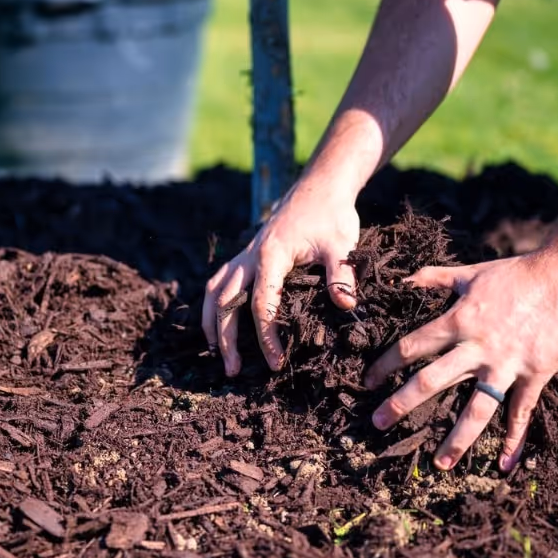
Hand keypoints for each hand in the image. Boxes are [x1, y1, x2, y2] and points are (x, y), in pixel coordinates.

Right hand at [202, 177, 359, 376]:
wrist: (320, 187)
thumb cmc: (331, 216)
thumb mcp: (341, 244)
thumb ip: (342, 275)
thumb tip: (345, 306)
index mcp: (271, 256)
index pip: (261, 304)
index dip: (266, 336)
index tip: (275, 362)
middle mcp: (250, 256)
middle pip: (226, 302)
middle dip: (226, 338)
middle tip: (233, 371)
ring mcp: (245, 255)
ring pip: (214, 291)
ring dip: (211, 323)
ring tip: (216, 353)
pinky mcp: (246, 255)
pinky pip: (219, 281)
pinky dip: (213, 304)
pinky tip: (217, 323)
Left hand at [365, 248, 557, 472]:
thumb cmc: (517, 273)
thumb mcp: (471, 273)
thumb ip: (434, 278)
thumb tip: (404, 280)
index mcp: (458, 321)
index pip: (411, 347)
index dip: (385, 364)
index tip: (368, 381)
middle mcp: (477, 347)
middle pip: (431, 381)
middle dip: (401, 404)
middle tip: (378, 423)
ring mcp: (507, 365)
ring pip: (476, 409)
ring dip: (457, 438)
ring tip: (440, 463)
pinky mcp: (535, 375)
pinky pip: (521, 412)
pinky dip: (514, 440)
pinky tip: (504, 464)